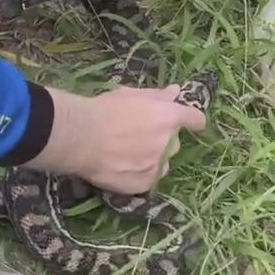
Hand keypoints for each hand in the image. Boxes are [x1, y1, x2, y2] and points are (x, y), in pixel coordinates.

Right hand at [28, 85, 205, 194]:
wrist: (80, 136)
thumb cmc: (104, 110)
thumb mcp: (131, 94)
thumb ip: (158, 95)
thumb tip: (176, 92)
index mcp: (169, 117)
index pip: (195, 119)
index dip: (193, 120)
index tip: (190, 123)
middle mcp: (168, 142)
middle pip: (174, 142)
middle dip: (162, 139)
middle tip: (138, 136)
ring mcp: (157, 165)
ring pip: (162, 162)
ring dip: (152, 158)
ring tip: (126, 154)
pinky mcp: (144, 183)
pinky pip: (149, 178)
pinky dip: (140, 174)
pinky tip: (122, 167)